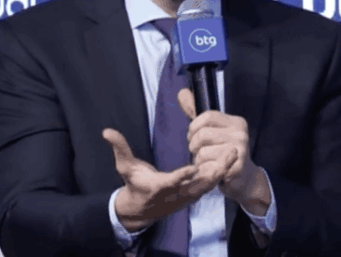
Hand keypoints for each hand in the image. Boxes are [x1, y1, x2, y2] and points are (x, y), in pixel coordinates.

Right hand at [102, 128, 237, 231]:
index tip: (191, 167)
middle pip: (198, 185)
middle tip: (228, 154)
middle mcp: (175, 193)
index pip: (169, 182)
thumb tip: (107, 131)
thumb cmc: (134, 184)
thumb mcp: (124, 167)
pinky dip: (220, 175)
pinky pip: (209, 185)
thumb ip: (119, 148)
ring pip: (207, 185)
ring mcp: (186, 195)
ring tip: (234, 154)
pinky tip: (229, 161)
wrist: (143, 209)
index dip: (180, 176)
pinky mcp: (193, 195)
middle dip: (214, 171)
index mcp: (157, 186)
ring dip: (221, 170)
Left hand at [177, 89, 268, 211]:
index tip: (192, 136)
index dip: (194, 127)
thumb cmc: (224, 152)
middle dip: (193, 145)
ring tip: (205, 162)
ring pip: (202, 152)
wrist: (245, 179)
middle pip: (203, 134)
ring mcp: (240, 151)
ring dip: (198, 161)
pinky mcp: (236, 169)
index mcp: (236, 122)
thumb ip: (198, 116)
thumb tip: (181, 93)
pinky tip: (210, 171)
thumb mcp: (215, 131)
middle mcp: (240, 134)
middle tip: (197, 152)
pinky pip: (208, 167)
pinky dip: (204, 171)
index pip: (207, 116)